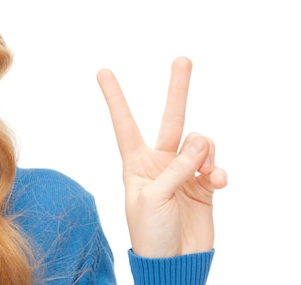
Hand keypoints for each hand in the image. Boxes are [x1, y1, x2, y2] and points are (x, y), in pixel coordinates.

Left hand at [97, 57, 227, 257]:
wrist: (174, 262)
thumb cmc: (150, 233)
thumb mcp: (153, 198)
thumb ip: (176, 168)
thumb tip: (200, 141)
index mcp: (136, 162)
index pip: (124, 123)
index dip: (115, 97)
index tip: (102, 72)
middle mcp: (160, 161)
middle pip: (171, 118)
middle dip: (178, 89)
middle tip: (183, 59)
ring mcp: (184, 171)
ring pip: (200, 141)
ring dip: (204, 152)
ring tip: (203, 172)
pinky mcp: (204, 184)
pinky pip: (216, 165)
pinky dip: (219, 171)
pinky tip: (216, 182)